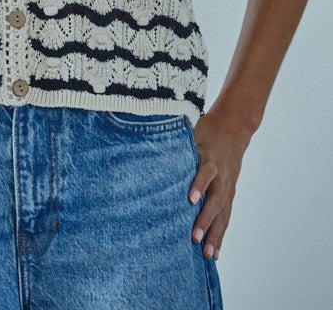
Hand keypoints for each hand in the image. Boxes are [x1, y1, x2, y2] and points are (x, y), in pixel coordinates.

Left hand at [187, 108, 252, 260]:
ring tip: (206, 254)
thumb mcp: (192, 129)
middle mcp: (221, 175)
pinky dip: (220, 235)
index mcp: (210, 157)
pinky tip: (215, 253)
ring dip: (214, 234)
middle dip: (205, 220)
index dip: (199, 184)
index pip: (206, 172)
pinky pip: (226, 217)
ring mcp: (227, 187)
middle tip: (194, 238)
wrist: (234, 129)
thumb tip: (148, 134)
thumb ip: (176, 138)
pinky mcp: (229, 194)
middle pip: (216, 199)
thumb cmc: (206, 130)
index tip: (190, 199)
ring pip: (223, 214)